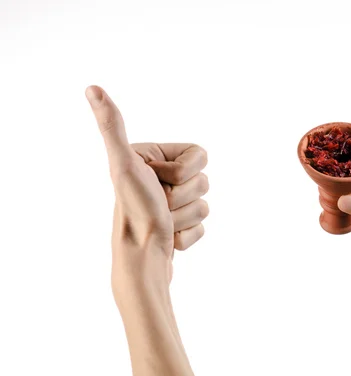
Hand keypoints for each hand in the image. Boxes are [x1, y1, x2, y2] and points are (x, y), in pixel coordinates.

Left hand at [85, 85, 208, 293]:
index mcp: (154, 157)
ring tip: (161, 222)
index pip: (201, 156)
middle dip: (183, 197)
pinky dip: (187, 236)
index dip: (184, 172)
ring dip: (185, 218)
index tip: (158, 180)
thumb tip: (91, 88)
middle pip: (204, 181)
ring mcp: (172, 202)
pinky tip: (168, 237)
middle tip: (158, 204)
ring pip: (205, 204)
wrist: (138, 258)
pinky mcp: (180, 224)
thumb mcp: (124, 165)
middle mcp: (162, 177)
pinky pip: (203, 226)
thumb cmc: (132, 210)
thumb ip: (111, 125)